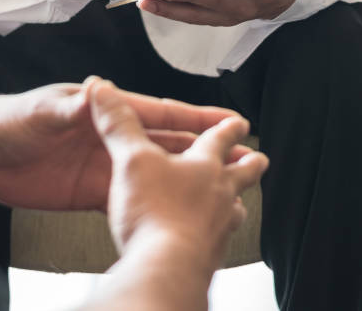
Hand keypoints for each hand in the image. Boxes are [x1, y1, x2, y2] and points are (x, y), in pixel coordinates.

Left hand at [0, 79, 240, 210]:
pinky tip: (174, 209)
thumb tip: (98, 91)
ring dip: (186, 176)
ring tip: (218, 185)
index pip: (161, 113)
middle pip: (168, 143)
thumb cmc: (10, 119)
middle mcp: (112, 138)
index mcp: (107, 111)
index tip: (231, 120)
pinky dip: (154, 201)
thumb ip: (73, 106)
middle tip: (239, 155)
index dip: (197, 117)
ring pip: (156, 171)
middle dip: (204, 149)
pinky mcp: (91, 191)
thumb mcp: (43, 111)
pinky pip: (130, 196)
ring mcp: (104, 164)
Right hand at [91, 80, 267, 274]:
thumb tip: (103, 92)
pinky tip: (207, 241)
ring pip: (234, 209)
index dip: (228, 126)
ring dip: (235, 202)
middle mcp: (219, 193)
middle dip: (249, 162)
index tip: (239, 121)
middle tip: (258, 158)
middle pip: (243, 172)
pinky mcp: (209, 257)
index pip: (220, 137)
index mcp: (204, 164)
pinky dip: (215, 236)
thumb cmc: (155, 213)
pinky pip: (218, 242)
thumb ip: (119, 125)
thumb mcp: (132, 159)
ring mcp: (219, 226)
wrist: (166, 269)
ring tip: (236, 203)